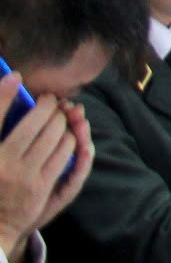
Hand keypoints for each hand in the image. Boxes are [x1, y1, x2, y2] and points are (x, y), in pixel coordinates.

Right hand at [0, 80, 91, 262]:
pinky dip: (72, 138)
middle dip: (47, 105)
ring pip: (56, 134)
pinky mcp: (43, 186)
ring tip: (60, 116)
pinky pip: (66, 153)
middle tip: (49, 102)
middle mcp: (3, 163)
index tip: (15, 76)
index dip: (4, 92)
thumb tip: (10, 89)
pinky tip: (69, 135)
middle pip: (35, 120)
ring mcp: (24, 176)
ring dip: (63, 120)